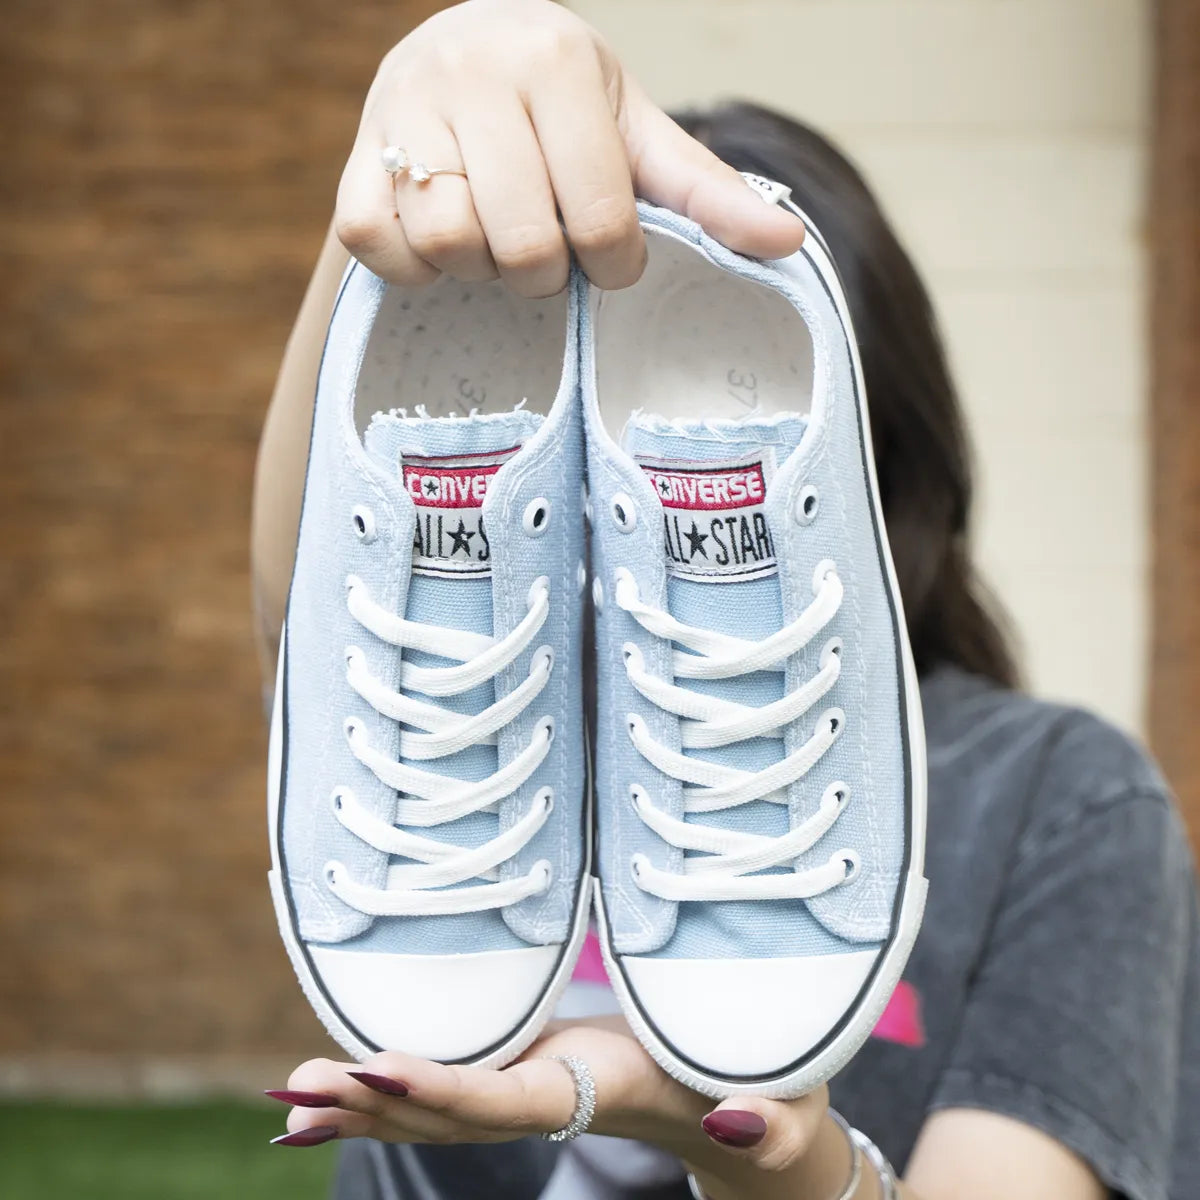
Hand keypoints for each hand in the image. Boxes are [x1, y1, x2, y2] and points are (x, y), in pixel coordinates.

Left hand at [268, 1015, 837, 1195]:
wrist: (732, 1095)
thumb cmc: (768, 1093)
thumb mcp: (787, 1107)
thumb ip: (772, 1124)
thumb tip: (736, 1121)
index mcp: (596, 1092)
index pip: (507, 1100)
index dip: (444, 1086)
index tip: (379, 1066)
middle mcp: (548, 1098)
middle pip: (448, 1111)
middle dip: (373, 1103)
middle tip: (295, 1093)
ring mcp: (531, 1085)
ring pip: (436, 1101)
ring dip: (364, 1100)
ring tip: (292, 1095)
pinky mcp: (526, 1064)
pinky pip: (448, 1081)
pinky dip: (389, 1086)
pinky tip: (335, 1090)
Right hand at [335, 0, 804, 297]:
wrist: (462, 52)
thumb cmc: (562, 110)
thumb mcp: (637, 135)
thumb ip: (706, 191)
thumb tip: (790, 243)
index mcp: (556, 63)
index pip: (599, 217)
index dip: (612, 261)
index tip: (609, 251)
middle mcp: (474, 72)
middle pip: (522, 243)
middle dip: (546, 273)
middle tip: (549, 254)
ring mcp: (404, 109)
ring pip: (448, 243)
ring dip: (481, 270)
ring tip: (495, 243)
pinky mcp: (355, 154)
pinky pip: (376, 241)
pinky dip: (413, 268)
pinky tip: (442, 247)